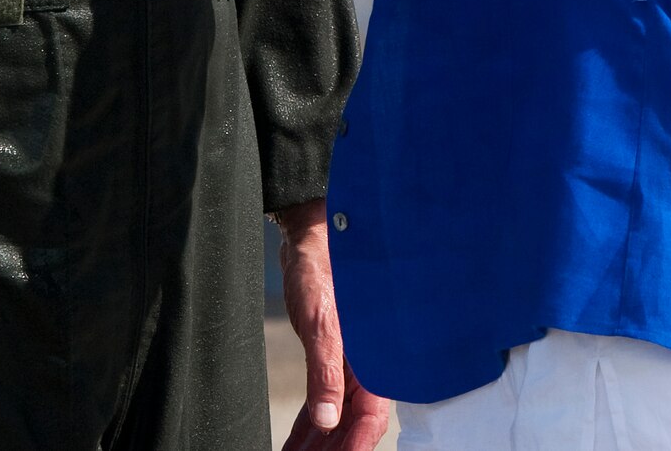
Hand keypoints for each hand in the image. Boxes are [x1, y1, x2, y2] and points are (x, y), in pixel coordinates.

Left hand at [274, 201, 391, 450]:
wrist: (309, 240)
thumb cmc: (322, 271)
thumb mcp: (321, 321)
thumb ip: (326, 371)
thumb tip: (328, 420)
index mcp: (374, 358)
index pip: (370, 419)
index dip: (354, 446)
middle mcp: (364, 366)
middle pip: (351, 425)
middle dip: (334, 450)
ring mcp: (347, 365)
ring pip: (335, 419)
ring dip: (318, 446)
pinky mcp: (328, 360)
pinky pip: (320, 403)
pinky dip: (309, 427)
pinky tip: (296, 446)